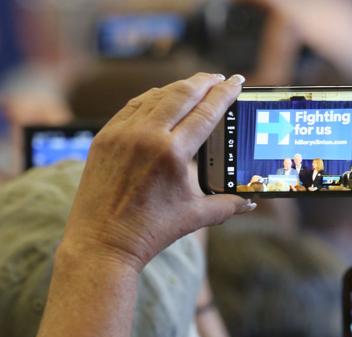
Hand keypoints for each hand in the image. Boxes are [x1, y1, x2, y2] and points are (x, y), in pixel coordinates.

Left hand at [61, 73, 254, 271]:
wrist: (102, 244)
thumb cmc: (148, 232)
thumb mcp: (193, 217)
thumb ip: (226, 205)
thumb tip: (250, 201)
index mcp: (172, 154)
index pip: (206, 112)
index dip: (224, 93)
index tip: (236, 81)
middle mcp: (146, 136)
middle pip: (182, 94)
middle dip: (204, 82)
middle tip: (218, 78)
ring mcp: (122, 134)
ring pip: (155, 96)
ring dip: (178, 88)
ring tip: (193, 87)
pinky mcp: (104, 138)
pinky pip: (131, 108)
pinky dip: (150, 100)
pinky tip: (160, 100)